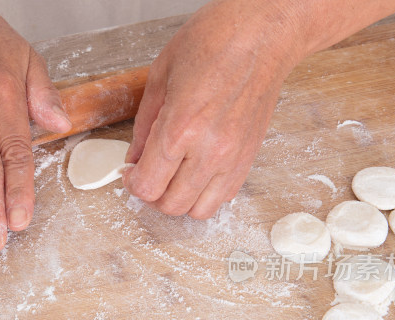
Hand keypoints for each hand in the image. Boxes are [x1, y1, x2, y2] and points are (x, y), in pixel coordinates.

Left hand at [123, 1, 300, 218]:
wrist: (264, 34)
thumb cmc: (215, 41)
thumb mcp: (160, 76)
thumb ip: (144, 126)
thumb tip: (134, 158)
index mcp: (180, 128)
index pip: (147, 186)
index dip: (132, 183)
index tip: (131, 173)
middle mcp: (209, 150)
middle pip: (171, 205)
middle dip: (153, 195)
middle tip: (149, 175)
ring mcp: (233, 157)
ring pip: (199, 209)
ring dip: (180, 200)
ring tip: (173, 178)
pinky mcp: (250, 157)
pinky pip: (224, 197)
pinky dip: (205, 193)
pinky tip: (196, 172)